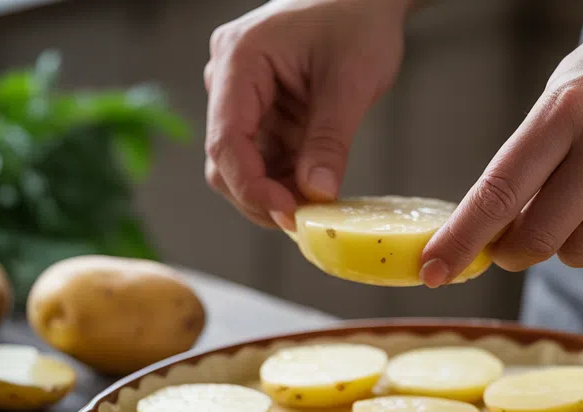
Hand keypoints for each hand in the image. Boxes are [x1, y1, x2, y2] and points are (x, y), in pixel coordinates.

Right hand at [204, 0, 410, 228]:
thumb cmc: (357, 20)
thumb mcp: (351, 81)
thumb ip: (330, 140)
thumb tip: (317, 195)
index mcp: (239, 60)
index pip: (226, 141)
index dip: (252, 187)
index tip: (289, 215)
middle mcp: (228, 78)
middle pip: (225, 161)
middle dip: (262, 197)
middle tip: (307, 221)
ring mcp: (242, 97)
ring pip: (243, 165)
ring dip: (277, 192)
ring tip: (318, 206)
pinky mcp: (261, 112)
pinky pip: (264, 157)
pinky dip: (286, 180)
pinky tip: (315, 191)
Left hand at [419, 6, 582, 285]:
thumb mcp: (569, 88)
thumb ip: (532, 153)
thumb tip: (495, 225)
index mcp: (566, 109)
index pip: (501, 191)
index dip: (463, 238)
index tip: (434, 268)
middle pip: (538, 237)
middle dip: (515, 251)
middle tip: (512, 244)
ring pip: (581, 251)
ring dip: (569, 239)